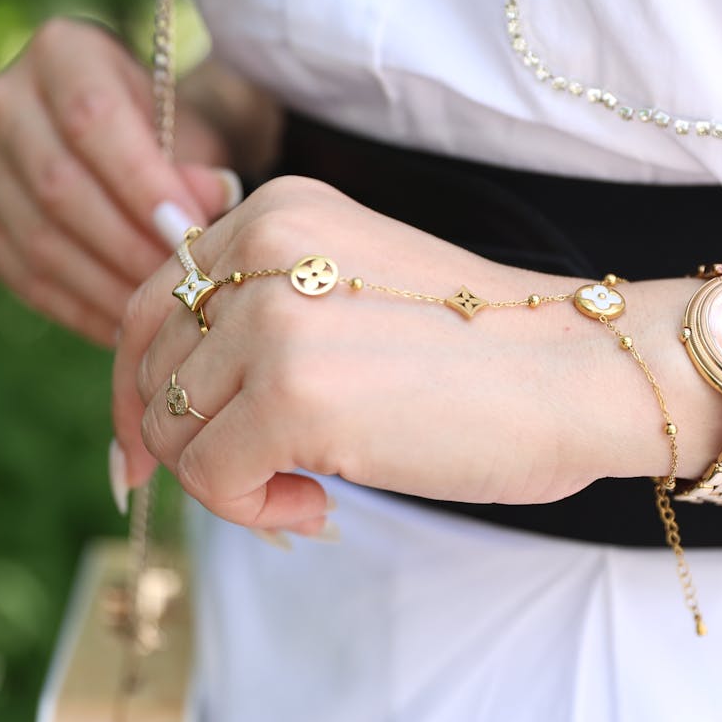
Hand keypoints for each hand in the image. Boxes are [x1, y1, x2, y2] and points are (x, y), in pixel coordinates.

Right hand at [0, 17, 239, 344]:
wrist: (146, 140)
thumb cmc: (182, 131)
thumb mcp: (203, 132)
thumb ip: (201, 165)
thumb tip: (204, 205)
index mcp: (63, 53)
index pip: (93, 120)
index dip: (141, 182)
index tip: (190, 231)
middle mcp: (7, 101)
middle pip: (59, 185)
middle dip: (129, 244)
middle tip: (183, 284)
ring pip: (39, 238)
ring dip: (108, 286)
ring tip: (163, 313)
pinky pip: (26, 276)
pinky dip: (82, 308)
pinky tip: (129, 325)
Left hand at [111, 177, 617, 532]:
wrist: (578, 372)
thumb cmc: (485, 352)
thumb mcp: (353, 291)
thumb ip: (263, 315)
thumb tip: (158, 412)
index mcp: (276, 212)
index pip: (153, 301)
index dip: (143, 386)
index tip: (154, 451)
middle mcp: (261, 244)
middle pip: (149, 368)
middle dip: (187, 442)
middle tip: (261, 480)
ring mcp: (272, 314)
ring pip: (172, 428)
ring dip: (230, 480)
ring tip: (309, 486)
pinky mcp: (289, 391)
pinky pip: (211, 477)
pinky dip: (255, 509)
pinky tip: (323, 502)